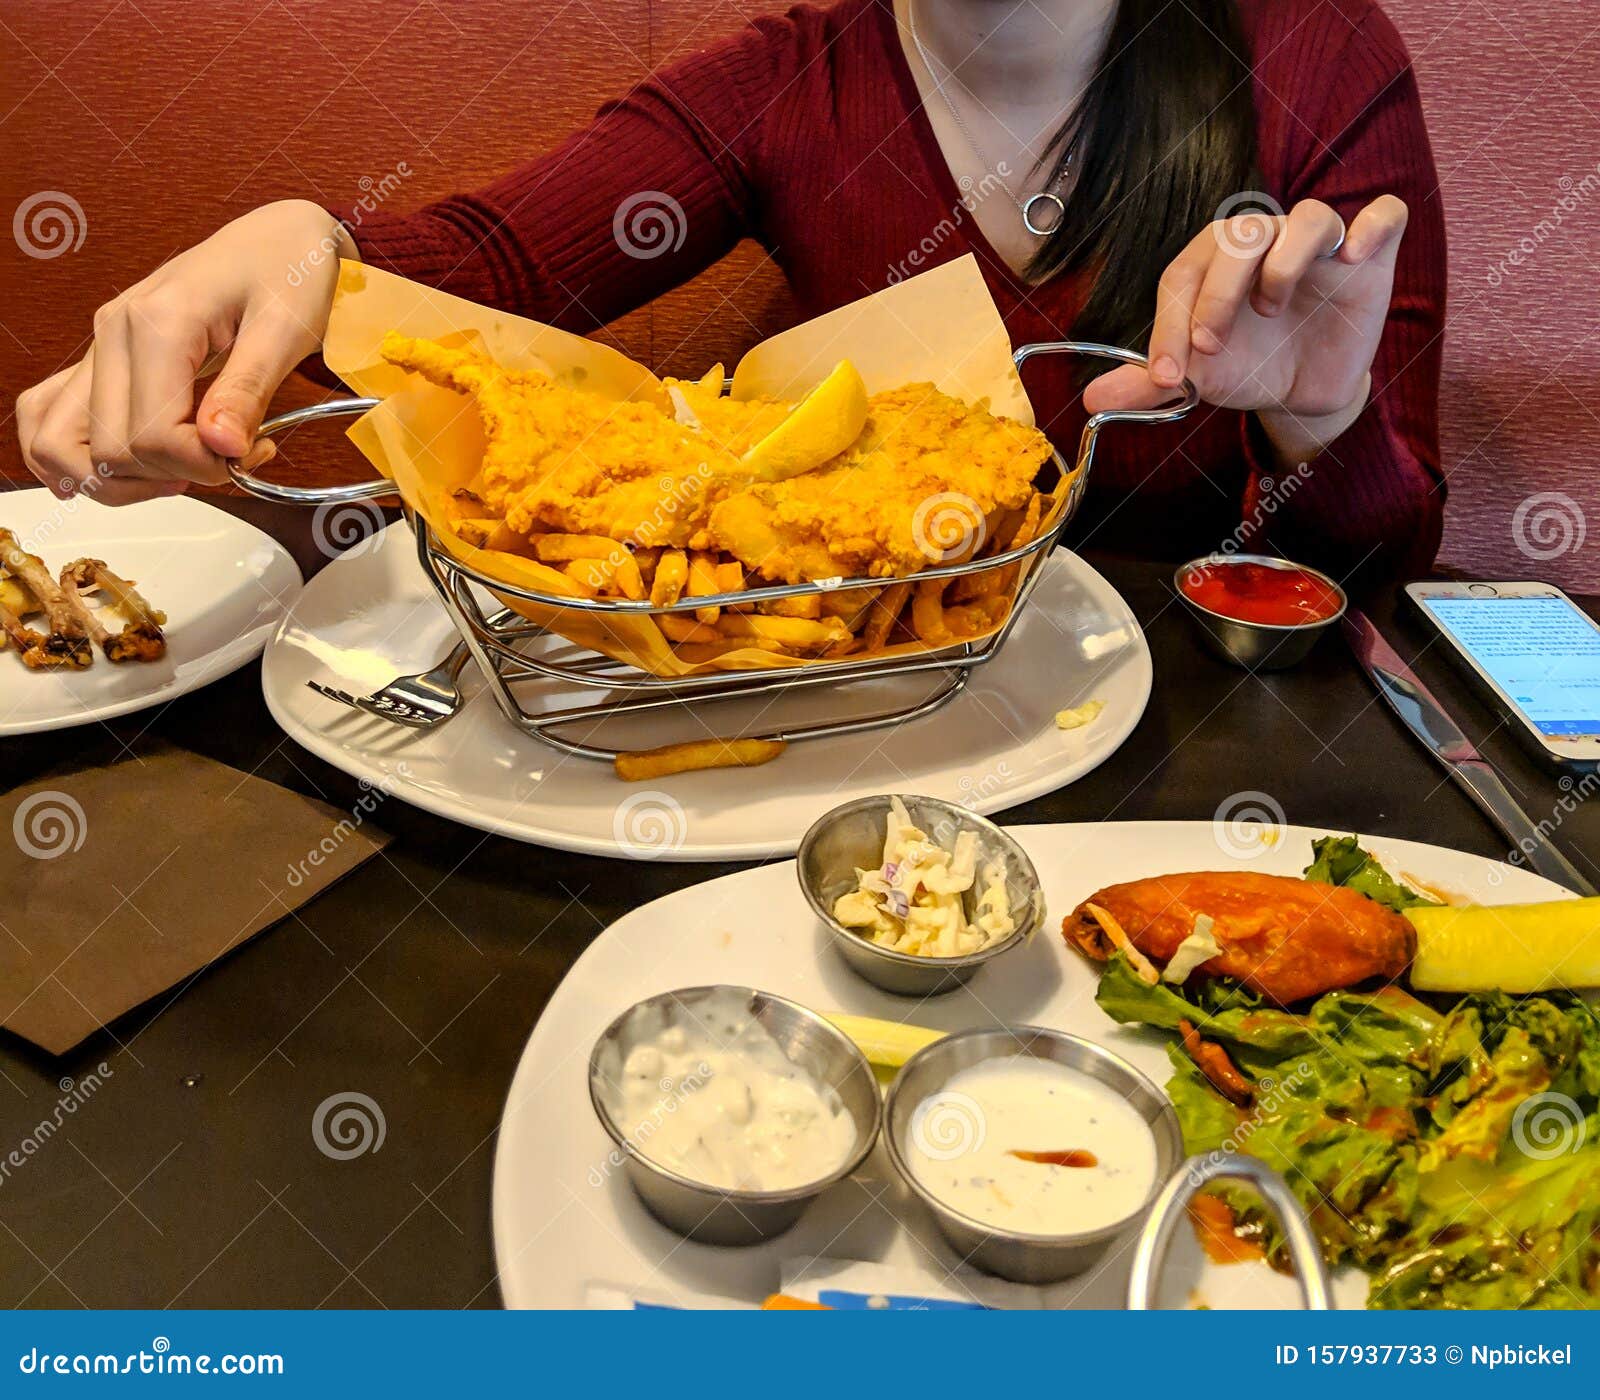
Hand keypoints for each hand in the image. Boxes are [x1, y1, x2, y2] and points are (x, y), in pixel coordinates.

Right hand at [16, 200, 353, 505]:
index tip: (251, 455)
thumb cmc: (286, 273)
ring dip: (119, 479)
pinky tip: (120, 474)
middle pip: (109, 449)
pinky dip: (76, 458)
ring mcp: (100, 345)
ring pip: (60, 442)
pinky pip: (51, 417)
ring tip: (182, 468)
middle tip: (231, 457)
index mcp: (157, 323)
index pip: (153, 436)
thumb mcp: (285, 331)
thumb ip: (248, 391)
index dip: (203, 466)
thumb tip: (223, 448)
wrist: (275, 240)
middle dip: (173, 474)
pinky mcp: (102, 358)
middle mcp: (113, 333)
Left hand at [1083, 196, 1408, 453]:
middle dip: (1217, 294)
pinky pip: (1383, 217)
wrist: (1303, 389)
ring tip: (1272, 309)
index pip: (1184, 273)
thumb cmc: (1247, 366)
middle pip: (1240, 237)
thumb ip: (1148, 383)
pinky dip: (1374, 227)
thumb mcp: (1197, 379)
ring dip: (1284, 261)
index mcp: (1216, 260)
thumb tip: (1092, 399)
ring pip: (1308, 218)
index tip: (1168, 376)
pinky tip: (1356, 259)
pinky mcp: (1371, 257)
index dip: (1168, 322)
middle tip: (1210, 348)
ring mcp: (1320, 246)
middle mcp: (1266, 241)